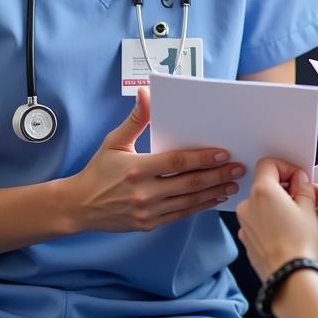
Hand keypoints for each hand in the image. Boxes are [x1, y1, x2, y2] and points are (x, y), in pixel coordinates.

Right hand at [67, 87, 245, 232]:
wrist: (79, 206)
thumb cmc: (98, 170)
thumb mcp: (114, 141)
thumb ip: (136, 120)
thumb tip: (146, 93)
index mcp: (136, 169)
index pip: (177, 162)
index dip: (202, 158)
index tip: (223, 153)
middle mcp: (144, 192)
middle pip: (189, 183)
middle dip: (217, 175)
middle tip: (239, 168)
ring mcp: (148, 211)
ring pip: (189, 202)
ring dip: (213, 192)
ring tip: (233, 184)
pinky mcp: (149, 224)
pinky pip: (181, 214)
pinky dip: (200, 206)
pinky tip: (214, 198)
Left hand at [236, 158, 317, 279]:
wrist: (291, 281)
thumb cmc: (299, 247)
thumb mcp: (309, 209)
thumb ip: (304, 189)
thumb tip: (300, 182)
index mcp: (262, 192)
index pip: (269, 164)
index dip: (288, 169)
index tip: (302, 179)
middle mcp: (248, 206)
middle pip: (273, 189)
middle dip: (299, 193)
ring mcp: (247, 226)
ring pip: (273, 208)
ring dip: (296, 210)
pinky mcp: (251, 242)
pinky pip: (268, 225)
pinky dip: (284, 224)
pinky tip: (305, 232)